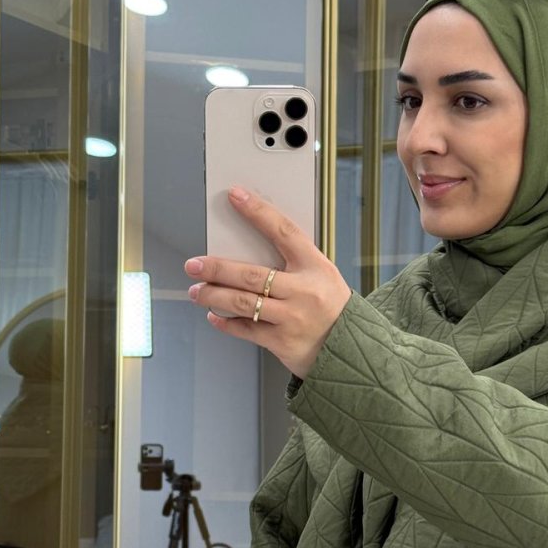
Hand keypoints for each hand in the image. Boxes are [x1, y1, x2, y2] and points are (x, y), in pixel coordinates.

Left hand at [185, 186, 351, 377]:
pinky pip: (246, 330)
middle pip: (251, 275)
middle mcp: (303, 291)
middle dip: (216, 268)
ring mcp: (292, 318)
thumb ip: (292, 264)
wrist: (354, 350)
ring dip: (213, 295)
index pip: (283, 232)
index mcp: (315, 267)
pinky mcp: (282, 342)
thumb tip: (246, 252)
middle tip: (193, 264)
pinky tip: (215, 315)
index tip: (235, 197)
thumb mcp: (321, 277)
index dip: (258, 212)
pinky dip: (226, 323)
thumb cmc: (332, 308)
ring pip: (242, 302)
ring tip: (197, 291)